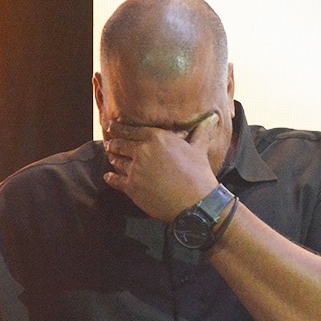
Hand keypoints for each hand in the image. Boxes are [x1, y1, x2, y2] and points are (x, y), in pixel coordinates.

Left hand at [102, 115, 219, 221]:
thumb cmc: (199, 174)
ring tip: (110, 156)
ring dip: (113, 159)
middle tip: (109, 143)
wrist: (195, 202)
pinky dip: (110, 178)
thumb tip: (212, 118)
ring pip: (118, 161)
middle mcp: (143, 151)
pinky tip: (108, 176)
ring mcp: (135, 170)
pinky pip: (116, 180)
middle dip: (113, 143)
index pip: (131, 130)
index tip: (111, 125)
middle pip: (121, 144)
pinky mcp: (132, 187)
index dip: (118, 127)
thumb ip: (200, 133)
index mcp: (157, 137)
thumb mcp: (199, 149)